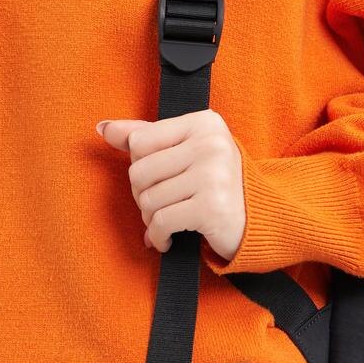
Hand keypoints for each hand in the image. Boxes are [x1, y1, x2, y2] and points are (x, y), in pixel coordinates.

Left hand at [95, 109, 245, 260]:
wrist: (260, 220)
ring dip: (150, 219)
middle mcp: (210, 144)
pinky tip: (168, 239)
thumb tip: (103, 128)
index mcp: (204, 123)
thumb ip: (146, 136)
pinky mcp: (211, 207)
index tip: (158, 177)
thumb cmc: (218, 182)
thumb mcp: (187, 150)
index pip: (140, 141)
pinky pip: (161, 222)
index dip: (140, 164)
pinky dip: (158, 237)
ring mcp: (212, 175)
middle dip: (143, 195)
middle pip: (139, 171)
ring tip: (167, 221)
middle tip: (161, 204)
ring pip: (148, 199)